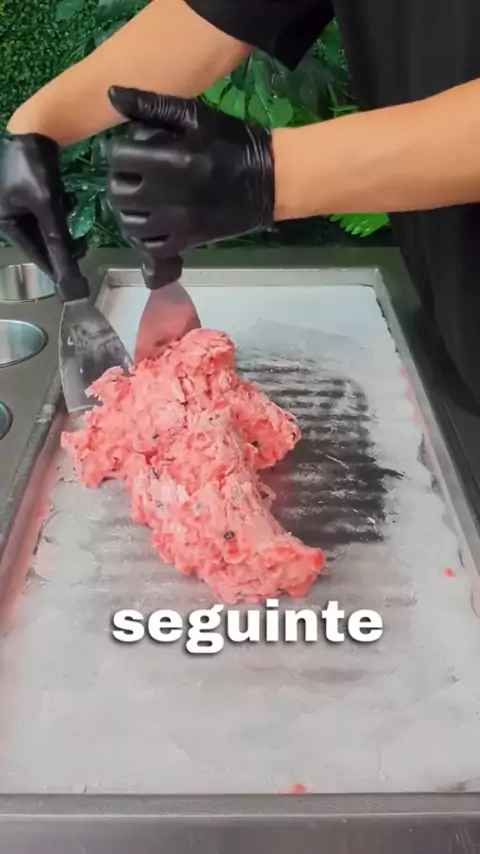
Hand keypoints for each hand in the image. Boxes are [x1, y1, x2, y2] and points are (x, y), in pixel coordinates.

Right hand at [0, 131, 84, 288]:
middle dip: (60, 244)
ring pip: (44, 226)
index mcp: (4, 221)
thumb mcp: (47, 204)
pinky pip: (45, 212)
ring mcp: (15, 203)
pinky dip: (57, 211)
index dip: (54, 264)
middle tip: (82, 250)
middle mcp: (6, 215)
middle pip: (39, 240)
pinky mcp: (26, 193)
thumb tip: (68, 271)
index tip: (72, 280)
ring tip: (78, 229)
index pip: (33, 252)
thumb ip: (57, 238)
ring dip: (61, 227)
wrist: (33, 126)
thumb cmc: (34, 166)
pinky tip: (67, 202)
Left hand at [106, 86, 274, 255]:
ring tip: (140, 198)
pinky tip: (151, 222)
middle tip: (133, 174)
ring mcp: (177, 222)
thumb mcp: (195, 115)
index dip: (117, 151)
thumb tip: (112, 94)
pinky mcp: (187, 241)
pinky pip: (151, 246)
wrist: (267, 179)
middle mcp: (168, 194)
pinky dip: (144, 237)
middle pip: (118, 192)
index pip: (118, 157)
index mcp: (169, 159)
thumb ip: (152, 105)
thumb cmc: (231, 141)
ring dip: (128, 209)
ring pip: (129, 223)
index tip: (128, 150)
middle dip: (120, 180)